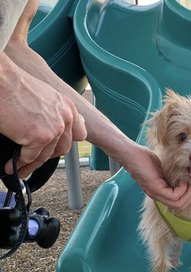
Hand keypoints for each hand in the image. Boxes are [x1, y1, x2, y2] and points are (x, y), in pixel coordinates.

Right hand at [0, 54, 85, 177]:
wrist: (0, 79)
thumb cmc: (15, 85)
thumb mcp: (45, 96)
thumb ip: (55, 111)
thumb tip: (54, 125)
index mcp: (68, 108)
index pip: (79, 134)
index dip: (67, 142)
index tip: (57, 149)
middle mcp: (66, 119)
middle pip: (63, 148)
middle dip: (48, 156)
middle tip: (35, 160)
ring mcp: (54, 129)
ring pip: (45, 156)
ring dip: (32, 165)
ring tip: (20, 169)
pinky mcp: (39, 137)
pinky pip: (30, 157)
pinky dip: (20, 164)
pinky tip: (11, 166)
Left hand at [123, 142, 190, 208]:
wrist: (132, 154)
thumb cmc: (145, 159)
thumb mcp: (163, 168)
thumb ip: (172, 174)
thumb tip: (186, 174)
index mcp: (160, 192)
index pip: (177, 202)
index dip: (188, 195)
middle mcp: (157, 196)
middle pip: (179, 206)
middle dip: (190, 196)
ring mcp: (155, 193)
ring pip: (177, 203)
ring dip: (187, 194)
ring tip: (190, 183)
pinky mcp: (155, 188)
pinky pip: (173, 196)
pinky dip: (181, 190)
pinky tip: (182, 181)